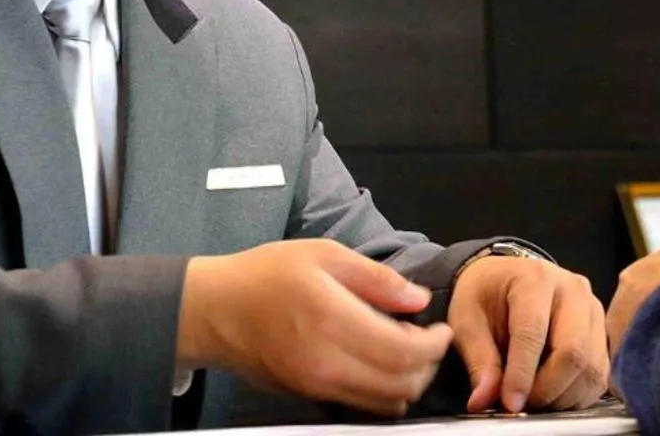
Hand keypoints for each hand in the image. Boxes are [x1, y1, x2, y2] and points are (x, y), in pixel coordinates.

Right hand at [176, 239, 453, 414]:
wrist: (217, 310)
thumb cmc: (268, 274)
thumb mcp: (325, 254)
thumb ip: (376, 278)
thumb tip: (418, 300)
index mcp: (332, 318)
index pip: (402, 351)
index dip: (433, 345)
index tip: (442, 329)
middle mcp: (326, 361)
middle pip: (399, 383)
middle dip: (427, 366)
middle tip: (431, 339)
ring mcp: (316, 384)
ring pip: (383, 402)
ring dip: (409, 382)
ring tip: (410, 351)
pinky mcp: (308, 396)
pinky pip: (360, 405)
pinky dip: (383, 391)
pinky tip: (383, 364)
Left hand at [449, 253, 608, 412]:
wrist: (505, 280)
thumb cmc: (487, 296)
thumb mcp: (467, 321)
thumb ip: (479, 361)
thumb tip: (484, 399)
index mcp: (534, 278)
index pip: (533, 333)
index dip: (521, 374)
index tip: (510, 403)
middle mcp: (572, 290)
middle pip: (573, 352)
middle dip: (546, 389)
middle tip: (521, 404)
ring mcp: (593, 310)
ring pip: (591, 368)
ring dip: (563, 396)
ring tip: (535, 399)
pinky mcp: (602, 331)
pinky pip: (600, 375)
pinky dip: (577, 395)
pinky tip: (553, 394)